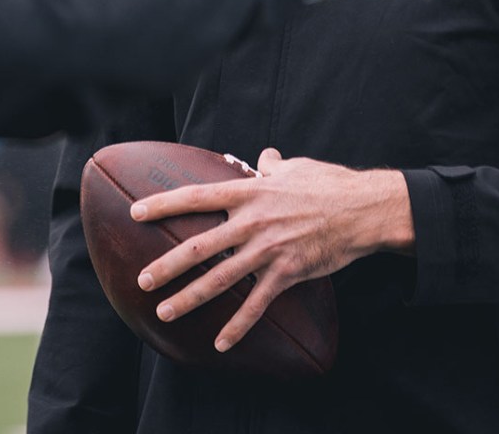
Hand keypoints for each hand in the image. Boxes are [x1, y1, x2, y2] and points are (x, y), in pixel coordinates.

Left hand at [130, 148, 413, 352]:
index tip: (136, 212)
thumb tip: (264, 156)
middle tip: (142, 280)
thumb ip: (273, 165)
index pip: (198, 197)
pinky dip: (237, 325)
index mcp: (251, 192)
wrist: (362, 209)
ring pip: (220, 277)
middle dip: (167, 264)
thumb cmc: (328, 183)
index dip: (164, 204)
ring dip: (189, 297)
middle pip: (201, 245)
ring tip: (164, 311)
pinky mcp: (287, 272)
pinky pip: (256, 303)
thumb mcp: (296, 167)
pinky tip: (219, 343)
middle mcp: (253, 221)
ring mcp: (269, 248)